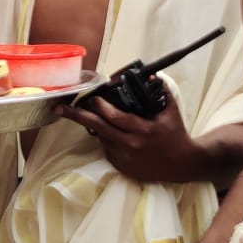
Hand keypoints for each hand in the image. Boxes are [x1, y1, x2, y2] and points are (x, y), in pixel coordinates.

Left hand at [56, 97, 198, 182]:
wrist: (182, 165)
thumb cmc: (176, 136)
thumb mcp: (171, 112)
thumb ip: (162, 92)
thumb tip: (152, 75)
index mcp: (143, 130)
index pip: (115, 117)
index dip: (100, 106)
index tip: (91, 97)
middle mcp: (131, 145)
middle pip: (98, 128)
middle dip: (77, 116)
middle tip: (60, 108)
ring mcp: (125, 158)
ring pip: (101, 138)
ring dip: (95, 126)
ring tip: (91, 115)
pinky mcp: (122, 167)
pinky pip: (106, 149)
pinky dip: (106, 140)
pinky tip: (111, 133)